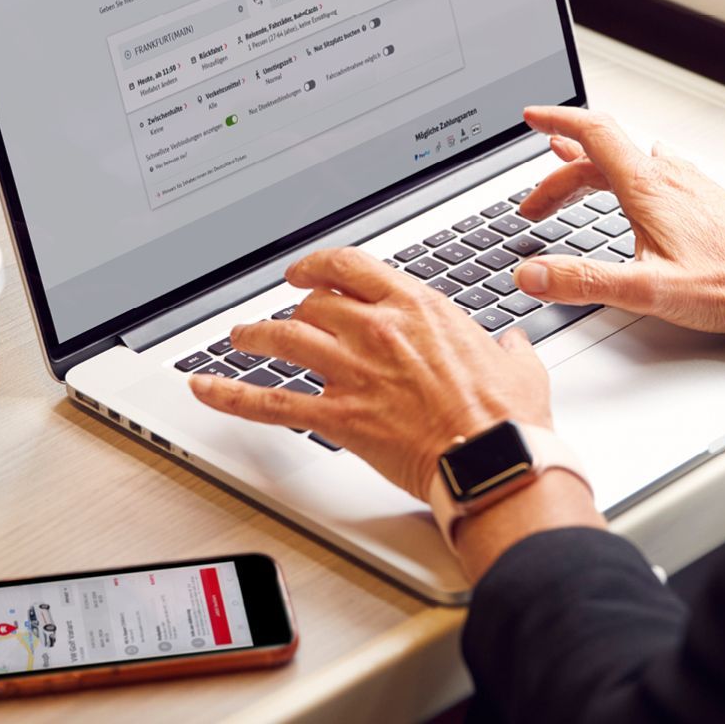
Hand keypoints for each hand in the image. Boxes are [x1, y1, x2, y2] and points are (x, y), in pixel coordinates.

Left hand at [186, 247, 554, 501]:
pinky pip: (271, 403)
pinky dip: (232, 395)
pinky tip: (206, 389)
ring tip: (239, 338)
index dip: (318, 266)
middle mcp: (378, 330)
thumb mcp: (518, 364)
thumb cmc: (505, 417)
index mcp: (417, 308)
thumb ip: (507, 347)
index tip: (306, 272)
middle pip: (313, 304)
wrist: (492, 459)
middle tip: (285, 317)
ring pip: (283, 340)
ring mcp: (353, 372)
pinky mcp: (339, 416)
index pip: (349, 267)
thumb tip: (509, 345)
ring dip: (255, 337)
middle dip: (294, 310)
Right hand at [515, 106, 724, 332]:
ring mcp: (689, 184)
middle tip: (534, 206)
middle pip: (600, 157)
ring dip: (591, 172)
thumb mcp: (647, 290)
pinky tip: (636, 187)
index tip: (531, 118)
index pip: (593, 134)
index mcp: (647, 188)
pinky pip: (655, 172)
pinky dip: (626, 176)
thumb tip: (532, 275)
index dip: (557, 121)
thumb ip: (584, 282)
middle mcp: (668, 177)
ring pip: (628, 164)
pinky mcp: (705, 198)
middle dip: (559, 177)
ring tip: (571, 180)